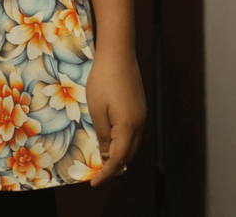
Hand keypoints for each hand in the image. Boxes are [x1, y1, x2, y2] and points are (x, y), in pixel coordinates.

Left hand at [85, 49, 145, 186]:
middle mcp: (139, 124)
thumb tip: (106, 155)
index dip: (106, 174)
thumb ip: (102, 134)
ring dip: (118, 153)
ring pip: (132, 144)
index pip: (118, 159)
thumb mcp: (97, 109)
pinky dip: (122, 141)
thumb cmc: (103, 79)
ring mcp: (141, 114)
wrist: (118, 53)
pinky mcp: (139, 107)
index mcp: (128, 127)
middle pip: (128, 155)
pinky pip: (132, 132)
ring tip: (102, 159)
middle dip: (114, 167)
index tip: (94, 184)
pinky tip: (109, 138)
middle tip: (97, 174)